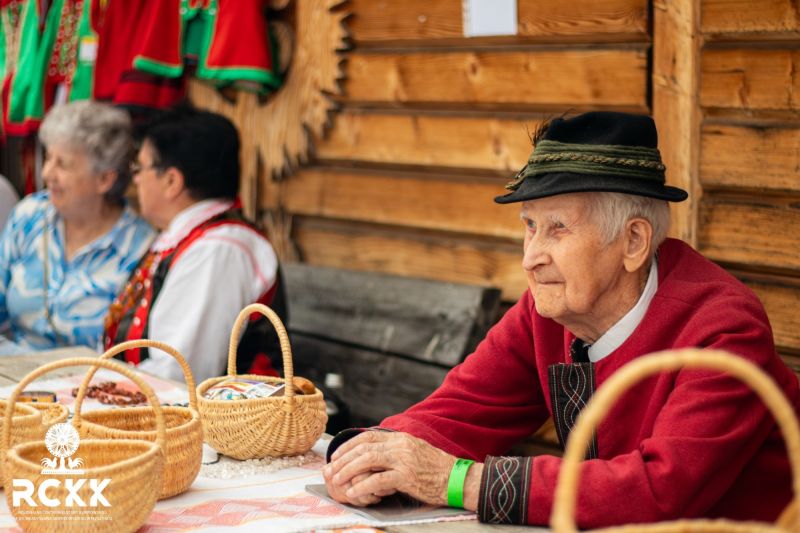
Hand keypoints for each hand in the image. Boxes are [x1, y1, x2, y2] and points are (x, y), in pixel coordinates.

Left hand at [323, 431, 454, 506]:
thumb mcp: (414, 451)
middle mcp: (400, 445)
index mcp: (400, 438)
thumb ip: (395, 450)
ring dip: (348, 471)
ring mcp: (403, 460)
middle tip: (330, 470)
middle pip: (363, 448)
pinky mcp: (406, 477)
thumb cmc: (436, 468)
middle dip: (343, 460)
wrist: (457, 478)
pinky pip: (378, 480)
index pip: (367, 437)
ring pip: (367, 460)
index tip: (336, 456)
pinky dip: (362, 486)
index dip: (348, 446)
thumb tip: (373, 455)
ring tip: (337, 481)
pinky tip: (354, 492)